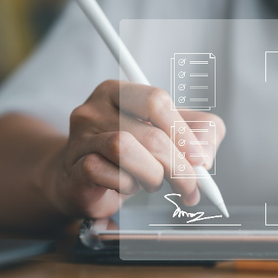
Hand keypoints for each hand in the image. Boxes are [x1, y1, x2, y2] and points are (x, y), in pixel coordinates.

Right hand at [47, 80, 224, 217]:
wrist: (84, 181)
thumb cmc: (132, 154)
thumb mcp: (171, 137)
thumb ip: (199, 136)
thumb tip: (204, 158)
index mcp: (120, 92)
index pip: (157, 101)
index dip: (183, 133)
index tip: (199, 160)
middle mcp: (96, 108)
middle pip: (150, 134)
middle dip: (178, 166)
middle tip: (189, 186)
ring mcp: (81, 137)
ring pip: (126, 149)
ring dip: (152, 175)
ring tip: (154, 182)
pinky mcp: (74, 167)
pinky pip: (108, 174)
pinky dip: (127, 186)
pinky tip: (127, 186)